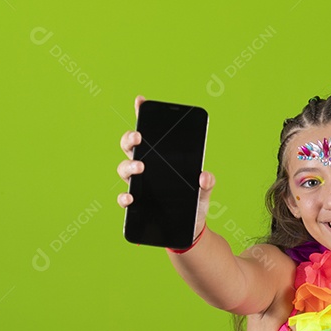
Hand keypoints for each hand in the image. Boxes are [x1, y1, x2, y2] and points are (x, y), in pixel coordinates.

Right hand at [116, 94, 214, 242]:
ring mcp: (139, 186)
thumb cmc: (194, 203)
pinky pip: (124, 199)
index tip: (141, 100)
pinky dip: (124, 197)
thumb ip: (207, 182)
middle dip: (130, 140)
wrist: (191, 229)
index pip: (148, 134)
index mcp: (160, 159)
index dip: (142, 115)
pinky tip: (130, 197)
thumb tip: (204, 175)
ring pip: (124, 170)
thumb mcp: (204, 191)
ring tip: (140, 168)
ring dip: (129, 167)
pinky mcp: (137, 205)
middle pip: (130, 148)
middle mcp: (145, 169)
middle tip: (139, 138)